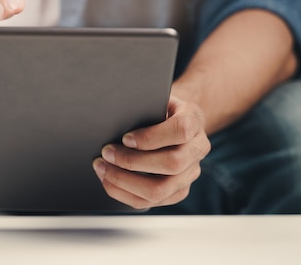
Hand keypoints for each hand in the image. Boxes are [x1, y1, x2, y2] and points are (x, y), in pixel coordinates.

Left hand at [92, 95, 210, 209]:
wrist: (175, 122)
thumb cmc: (160, 109)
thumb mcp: (155, 98)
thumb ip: (143, 107)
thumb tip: (114, 119)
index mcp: (194, 120)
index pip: (181, 130)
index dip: (151, 137)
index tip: (125, 138)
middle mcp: (198, 149)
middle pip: (172, 164)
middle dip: (131, 161)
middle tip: (106, 153)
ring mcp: (190, 173)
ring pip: (160, 189)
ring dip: (124, 181)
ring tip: (102, 168)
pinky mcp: (178, 191)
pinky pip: (151, 202)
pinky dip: (124, 193)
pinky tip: (109, 181)